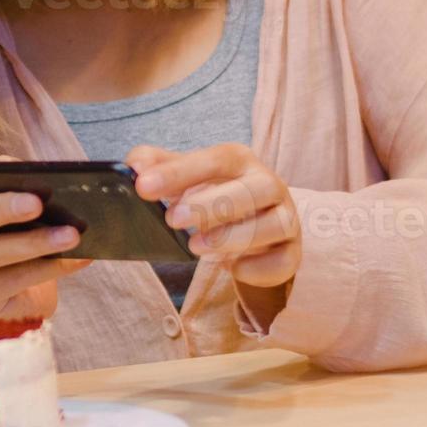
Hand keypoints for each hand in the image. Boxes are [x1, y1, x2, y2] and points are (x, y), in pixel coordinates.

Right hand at [0, 138, 91, 324]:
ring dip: (35, 243)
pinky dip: (51, 267)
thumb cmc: (7, 234)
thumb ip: (6, 181)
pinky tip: (80, 258)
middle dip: (0, 208)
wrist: (15, 292)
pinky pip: (12, 281)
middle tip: (38, 202)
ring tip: (70, 234)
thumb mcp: (5, 201)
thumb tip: (22, 172)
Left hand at [127, 143, 300, 289]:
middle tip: (172, 219)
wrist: (254, 223)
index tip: (143, 186)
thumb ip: (157, 166)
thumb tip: (134, 166)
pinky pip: (282, 262)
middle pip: (248, 191)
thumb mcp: (184, 176)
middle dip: (208, 206)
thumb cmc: (214, 194)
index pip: (214, 159)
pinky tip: (233, 268)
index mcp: (240, 160)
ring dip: (231, 238)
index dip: (179, 172)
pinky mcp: (292, 252)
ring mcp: (285, 218)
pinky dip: (256, 268)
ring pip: (271, 226)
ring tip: (196, 247)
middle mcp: (269, 184)